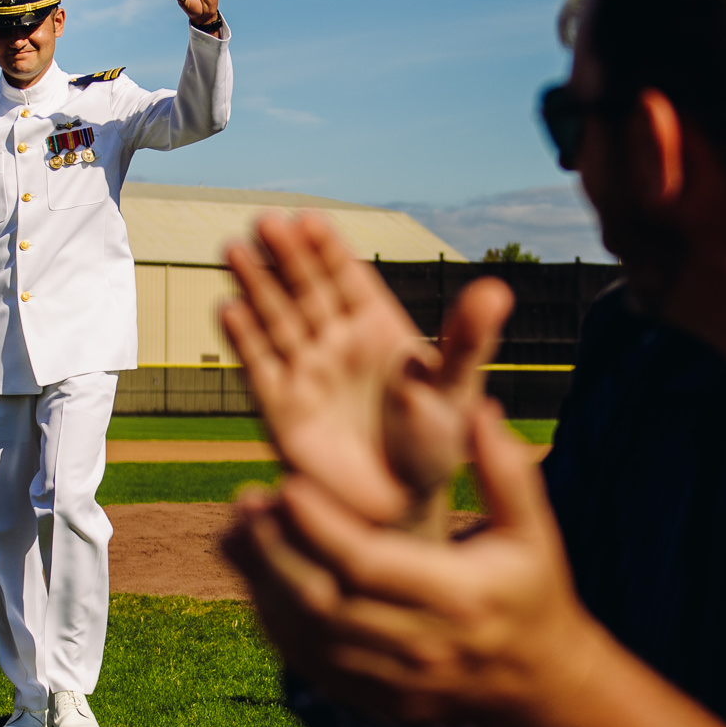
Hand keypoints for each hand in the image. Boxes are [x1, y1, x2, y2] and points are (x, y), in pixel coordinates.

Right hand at [221, 213, 511, 528]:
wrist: (399, 507)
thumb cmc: (435, 445)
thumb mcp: (456, 389)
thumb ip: (468, 340)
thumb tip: (497, 290)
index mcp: (379, 329)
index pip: (348, 278)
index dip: (327, 249)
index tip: (309, 219)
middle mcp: (337, 342)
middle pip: (306, 290)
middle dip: (286, 257)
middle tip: (266, 222)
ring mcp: (307, 372)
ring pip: (277, 319)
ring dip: (255, 285)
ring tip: (234, 249)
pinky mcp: (280, 408)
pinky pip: (259, 367)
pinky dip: (244, 339)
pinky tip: (228, 308)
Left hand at [225, 401, 599, 725]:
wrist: (541, 684)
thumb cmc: (533, 591)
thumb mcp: (533, 530)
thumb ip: (506, 472)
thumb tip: (476, 408)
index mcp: (459, 598)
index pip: (370, 564)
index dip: (320, 527)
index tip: (286, 485)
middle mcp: (423, 646)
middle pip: (325, 604)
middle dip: (275, 552)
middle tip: (246, 503)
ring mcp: (396, 682)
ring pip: (307, 638)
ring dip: (263, 585)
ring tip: (236, 534)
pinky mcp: (376, 701)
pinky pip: (310, 665)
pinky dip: (275, 624)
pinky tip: (257, 580)